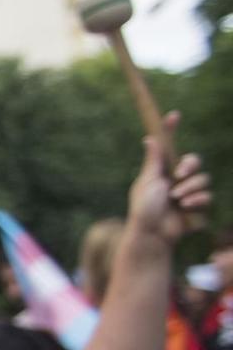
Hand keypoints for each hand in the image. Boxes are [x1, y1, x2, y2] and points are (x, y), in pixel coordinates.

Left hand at [125, 117, 210, 245]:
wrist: (152, 235)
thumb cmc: (144, 210)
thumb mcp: (148, 183)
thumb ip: (153, 162)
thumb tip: (149, 138)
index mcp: (160, 171)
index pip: (168, 147)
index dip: (170, 130)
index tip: (173, 115)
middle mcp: (175, 179)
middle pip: (194, 161)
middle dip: (190, 165)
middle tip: (179, 173)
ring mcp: (187, 192)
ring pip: (202, 179)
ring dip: (189, 187)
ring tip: (176, 198)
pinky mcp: (196, 206)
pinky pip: (206, 195)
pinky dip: (196, 200)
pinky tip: (185, 207)